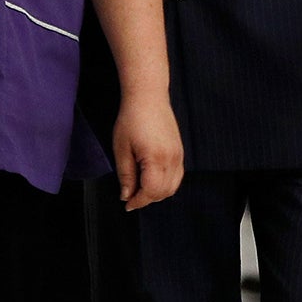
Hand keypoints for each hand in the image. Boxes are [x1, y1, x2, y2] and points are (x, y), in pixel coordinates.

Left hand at [113, 90, 183, 209]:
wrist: (148, 97)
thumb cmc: (131, 119)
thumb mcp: (121, 149)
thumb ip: (125, 175)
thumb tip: (126, 195)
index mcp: (156, 158)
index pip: (151, 191)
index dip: (138, 201)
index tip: (127, 204)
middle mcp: (172, 158)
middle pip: (164, 192)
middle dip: (147, 199)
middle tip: (131, 197)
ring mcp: (179, 155)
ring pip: (173, 186)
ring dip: (157, 193)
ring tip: (140, 189)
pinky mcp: (180, 151)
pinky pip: (177, 176)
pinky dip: (165, 184)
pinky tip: (151, 179)